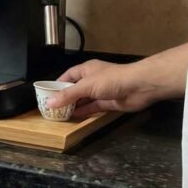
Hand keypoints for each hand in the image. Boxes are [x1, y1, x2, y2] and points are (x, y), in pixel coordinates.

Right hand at [45, 59, 170, 116]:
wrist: (139, 87)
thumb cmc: (112, 79)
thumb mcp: (86, 86)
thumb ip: (68, 95)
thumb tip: (50, 103)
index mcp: (86, 70)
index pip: (67, 76)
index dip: (57, 85)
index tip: (47, 94)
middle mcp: (93, 80)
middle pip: (75, 89)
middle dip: (65, 97)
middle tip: (52, 107)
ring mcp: (101, 92)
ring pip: (84, 99)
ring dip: (74, 106)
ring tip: (61, 114)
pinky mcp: (109, 102)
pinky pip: (93, 107)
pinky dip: (84, 112)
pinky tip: (75, 116)